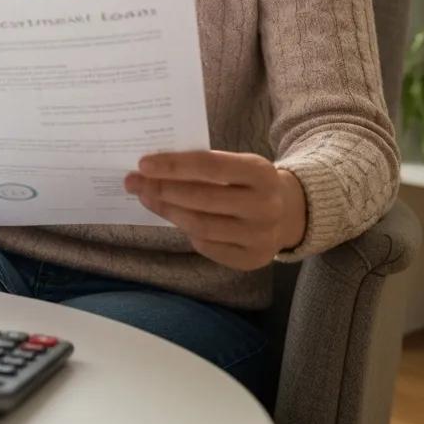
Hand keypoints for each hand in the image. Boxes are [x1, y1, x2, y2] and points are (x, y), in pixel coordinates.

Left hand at [124, 150, 306, 270]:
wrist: (290, 211)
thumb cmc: (249, 181)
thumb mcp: (237, 163)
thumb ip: (204, 165)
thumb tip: (154, 168)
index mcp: (261, 172)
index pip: (210, 166)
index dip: (174, 165)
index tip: (143, 163)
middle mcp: (265, 206)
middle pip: (202, 199)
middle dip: (162, 189)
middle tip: (133, 182)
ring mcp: (261, 236)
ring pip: (201, 225)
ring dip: (167, 210)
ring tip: (146, 198)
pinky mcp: (252, 259)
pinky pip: (207, 246)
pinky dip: (186, 231)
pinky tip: (173, 217)